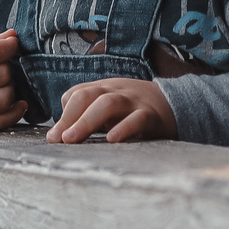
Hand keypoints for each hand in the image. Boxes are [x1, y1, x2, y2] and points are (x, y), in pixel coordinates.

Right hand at [0, 31, 27, 132]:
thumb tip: (13, 36)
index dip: (9, 46)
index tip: (11, 44)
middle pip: (2, 74)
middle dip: (6, 67)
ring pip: (5, 98)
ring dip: (9, 88)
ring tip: (0, 83)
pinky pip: (0, 122)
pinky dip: (15, 112)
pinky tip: (18, 103)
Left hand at [46, 77, 175, 143]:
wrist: (174, 104)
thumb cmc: (133, 110)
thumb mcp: (109, 106)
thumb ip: (86, 115)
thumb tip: (58, 135)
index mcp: (103, 89)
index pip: (77, 93)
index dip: (64, 113)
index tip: (54, 136)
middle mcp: (116, 92)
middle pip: (87, 95)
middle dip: (69, 117)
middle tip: (57, 139)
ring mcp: (134, 102)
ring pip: (108, 103)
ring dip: (86, 121)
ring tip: (72, 139)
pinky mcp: (152, 116)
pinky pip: (137, 119)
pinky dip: (123, 128)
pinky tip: (111, 139)